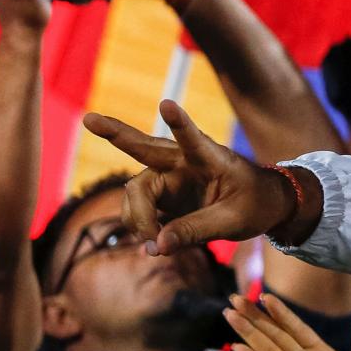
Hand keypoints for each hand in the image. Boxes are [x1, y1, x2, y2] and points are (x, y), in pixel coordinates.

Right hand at [84, 100, 304, 253]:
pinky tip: (151, 243)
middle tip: (88, 119)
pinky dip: (139, 227)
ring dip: (136, 218)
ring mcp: (168, 176)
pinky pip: (138, 210)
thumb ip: (195, 231)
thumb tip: (155, 246)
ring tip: (152, 245)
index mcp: (210, 157)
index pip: (193, 138)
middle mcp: (182, 162)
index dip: (179, 123)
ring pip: (135, 191)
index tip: (166, 104)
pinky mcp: (161, 194)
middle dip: (115, 133)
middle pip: (143, 146)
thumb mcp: (233, 221)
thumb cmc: (254, 204)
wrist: (261, 204)